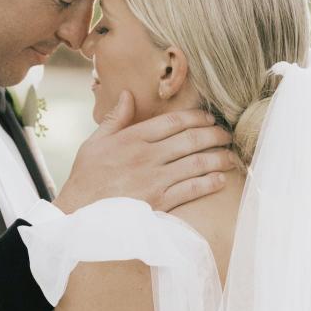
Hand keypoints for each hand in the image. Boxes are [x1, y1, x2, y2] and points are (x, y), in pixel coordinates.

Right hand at [54, 91, 239, 214]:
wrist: (79, 215)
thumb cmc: (86, 179)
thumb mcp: (94, 143)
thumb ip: (114, 119)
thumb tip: (128, 95)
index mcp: (133, 138)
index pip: (173, 121)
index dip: (196, 117)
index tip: (209, 118)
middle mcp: (147, 156)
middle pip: (190, 139)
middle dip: (214, 135)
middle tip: (227, 135)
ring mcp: (155, 179)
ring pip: (196, 163)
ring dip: (218, 158)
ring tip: (230, 155)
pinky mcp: (159, 202)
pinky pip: (191, 189)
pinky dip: (209, 183)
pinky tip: (221, 179)